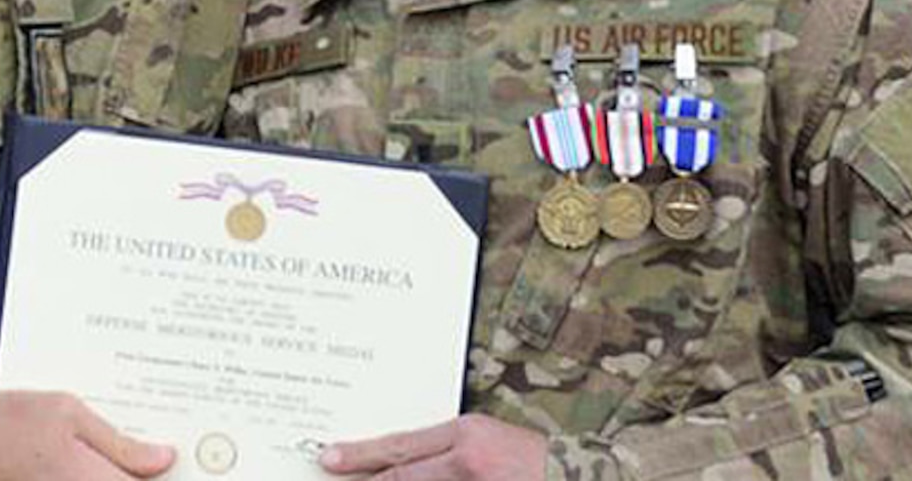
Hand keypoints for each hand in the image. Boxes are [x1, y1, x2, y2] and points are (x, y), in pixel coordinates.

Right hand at [0, 391, 173, 480]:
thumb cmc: (4, 423)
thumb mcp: (67, 413)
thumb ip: (119, 443)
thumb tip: (164, 459)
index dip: (168, 473)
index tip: (187, 464)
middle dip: (144, 474)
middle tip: (156, 457)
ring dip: (118, 474)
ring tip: (130, 458)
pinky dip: (93, 476)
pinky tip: (90, 464)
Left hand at [318, 413, 546, 479]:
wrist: (583, 473)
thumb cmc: (531, 456)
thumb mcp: (485, 437)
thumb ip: (444, 449)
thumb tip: (397, 464)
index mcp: (467, 435)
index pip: (401, 448)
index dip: (361, 455)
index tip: (328, 459)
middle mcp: (468, 463)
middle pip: (402, 479)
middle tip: (332, 475)